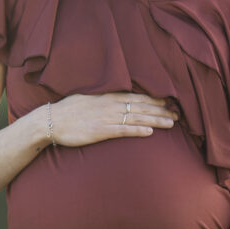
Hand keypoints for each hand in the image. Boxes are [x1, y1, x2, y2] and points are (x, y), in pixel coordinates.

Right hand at [50, 92, 177, 148]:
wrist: (51, 121)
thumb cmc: (69, 110)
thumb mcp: (88, 98)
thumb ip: (105, 98)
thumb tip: (118, 99)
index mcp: (108, 96)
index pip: (137, 96)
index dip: (154, 99)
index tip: (169, 101)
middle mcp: (110, 105)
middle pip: (141, 106)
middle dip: (161, 110)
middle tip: (178, 114)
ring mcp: (106, 118)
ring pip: (137, 118)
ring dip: (155, 120)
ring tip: (171, 123)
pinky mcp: (101, 131)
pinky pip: (123, 131)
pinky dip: (138, 131)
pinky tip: (150, 133)